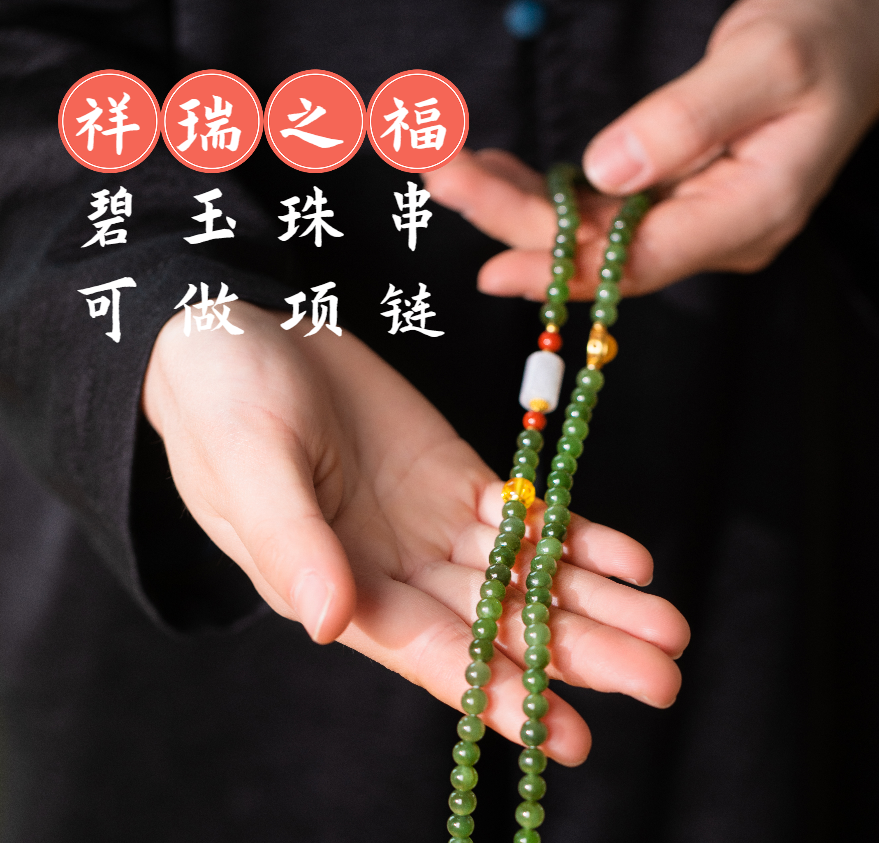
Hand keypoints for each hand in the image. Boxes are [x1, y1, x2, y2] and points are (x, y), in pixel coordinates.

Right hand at [143, 303, 688, 764]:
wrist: (237, 330)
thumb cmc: (220, 402)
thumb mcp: (250, 465)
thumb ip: (291, 542)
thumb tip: (331, 624)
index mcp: (340, 591)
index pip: (432, 656)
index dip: (501, 696)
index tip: (570, 737)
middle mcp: (395, 577)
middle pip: (499, 629)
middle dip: (579, 655)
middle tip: (662, 682)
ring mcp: (430, 532)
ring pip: (525, 581)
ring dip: (597, 605)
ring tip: (670, 630)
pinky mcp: (455, 483)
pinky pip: (524, 520)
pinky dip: (576, 540)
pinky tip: (631, 561)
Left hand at [424, 0, 878, 297]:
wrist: (858, 28)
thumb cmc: (827, 31)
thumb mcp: (768, 58)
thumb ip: (688, 118)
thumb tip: (607, 171)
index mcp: (750, 213)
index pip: (641, 261)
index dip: (561, 268)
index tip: (491, 266)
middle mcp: (716, 232)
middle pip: (603, 251)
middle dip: (517, 223)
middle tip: (443, 178)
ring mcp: (696, 219)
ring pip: (595, 233)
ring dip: (520, 207)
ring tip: (453, 172)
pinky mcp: (678, 198)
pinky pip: (603, 209)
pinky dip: (548, 192)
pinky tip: (500, 172)